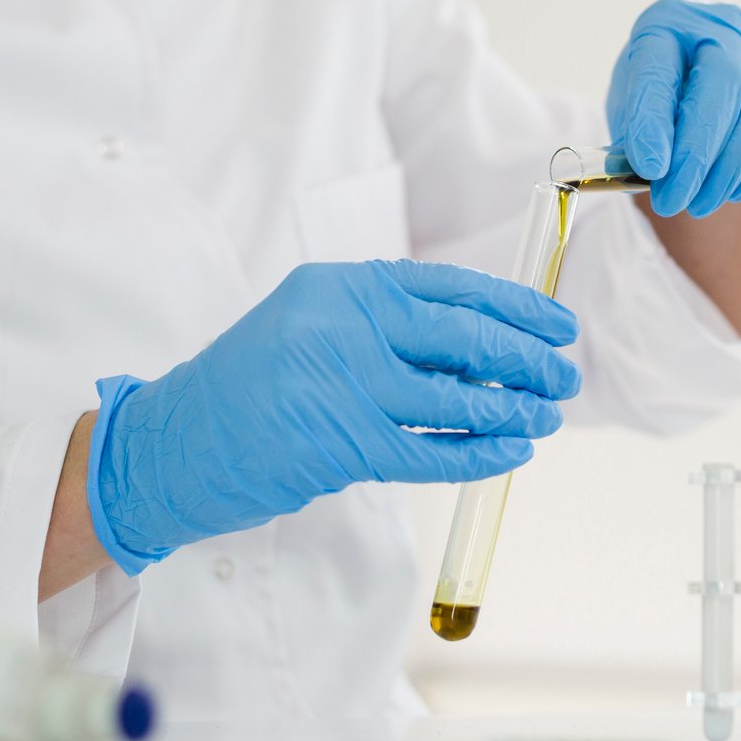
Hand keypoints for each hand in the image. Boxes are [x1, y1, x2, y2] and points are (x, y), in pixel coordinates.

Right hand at [87, 261, 580, 573]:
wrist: (176, 442)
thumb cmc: (251, 387)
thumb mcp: (310, 326)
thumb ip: (383, 326)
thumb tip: (484, 339)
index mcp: (341, 286)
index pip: (448, 287)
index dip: (514, 306)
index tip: (557, 326)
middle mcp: (342, 326)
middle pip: (462, 336)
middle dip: (525, 359)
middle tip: (564, 377)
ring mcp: (340, 385)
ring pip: (454, 397)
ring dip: (512, 410)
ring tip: (547, 417)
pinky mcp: (338, 445)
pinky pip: (430, 451)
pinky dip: (479, 454)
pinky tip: (509, 454)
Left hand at [605, 0, 740, 218]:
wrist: (691, 93)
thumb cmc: (655, 103)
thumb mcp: (628, 114)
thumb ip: (636, 137)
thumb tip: (655, 169)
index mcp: (665, 22)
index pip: (660, 67)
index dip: (654, 120)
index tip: (650, 169)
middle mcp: (721, 23)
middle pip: (725, 78)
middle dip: (700, 151)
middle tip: (675, 200)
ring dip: (734, 163)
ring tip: (700, 203)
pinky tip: (737, 189)